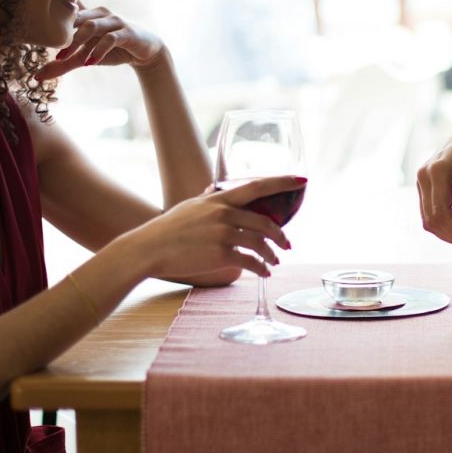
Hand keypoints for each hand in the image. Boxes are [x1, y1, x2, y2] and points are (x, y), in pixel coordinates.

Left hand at [38, 6, 164, 79]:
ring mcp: (114, 21)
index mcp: (88, 13)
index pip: (67, 10)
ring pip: (91, 25)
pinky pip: (110, 38)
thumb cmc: (112, 50)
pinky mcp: (126, 32)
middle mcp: (99, 13)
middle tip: (47, 49)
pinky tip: (91, 62)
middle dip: (61, 31)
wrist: (145, 52)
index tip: (36, 31)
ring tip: (66, 57)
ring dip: (77, 41)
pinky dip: (99, 50)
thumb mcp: (84, 57)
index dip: (52, 18)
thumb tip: (37, 77)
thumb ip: (63, 64)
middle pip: (76, 16)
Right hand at [128, 175, 298, 281]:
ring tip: (275, 262)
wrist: (149, 249)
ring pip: (261, 244)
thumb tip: (216, 189)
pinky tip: (264, 272)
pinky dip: (262, 268)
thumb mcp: (190, 206)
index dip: (283, 182)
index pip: (258, 186)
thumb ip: (209, 199)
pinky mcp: (220, 255)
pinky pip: (251, 262)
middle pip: (265, 222)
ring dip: (273, 254)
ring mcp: (223, 235)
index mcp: (219, 199)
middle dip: (281, 235)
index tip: (302, 180)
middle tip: (287, 244)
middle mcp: (224, 214)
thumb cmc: (169, 228)